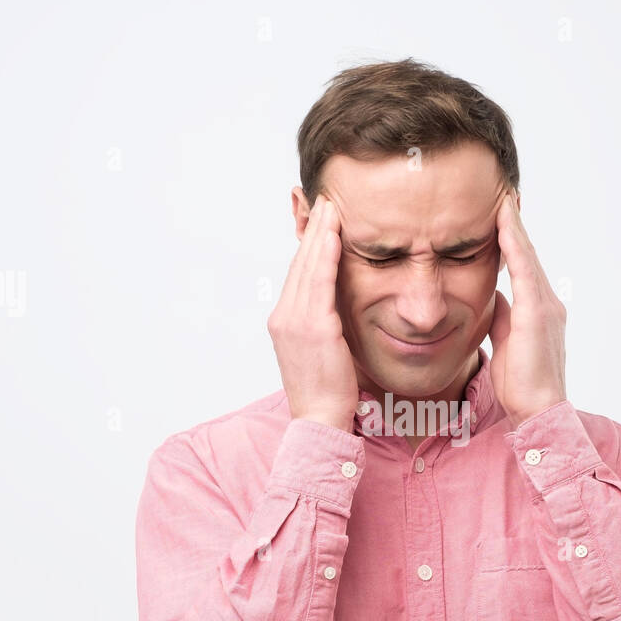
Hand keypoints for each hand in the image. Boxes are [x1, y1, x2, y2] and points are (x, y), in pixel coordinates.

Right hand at [267, 196, 358, 433]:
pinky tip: (335, 234)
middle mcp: (284, 317)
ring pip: (308, 267)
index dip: (309, 245)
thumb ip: (324, 325)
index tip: (321, 220)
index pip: (298, 275)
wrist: (320, 421)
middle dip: (313, 230)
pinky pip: (320, 282)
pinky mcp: (314, 327)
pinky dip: (326, 255)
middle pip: (299, 264)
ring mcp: (295, 321)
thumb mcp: (322, 352)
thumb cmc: (327, 392)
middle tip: (325, 200)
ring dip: (321, 234)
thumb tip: (336, 310)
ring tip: (332, 207)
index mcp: (284, 322)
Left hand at [489, 191, 566, 428]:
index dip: (512, 240)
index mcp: (538, 309)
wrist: (539, 410)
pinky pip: (524, 269)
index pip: (522, 266)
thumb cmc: (522, 384)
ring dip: (514, 226)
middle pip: (527, 254)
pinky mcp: (537, 312)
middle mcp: (546, 302)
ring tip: (503, 199)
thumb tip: (494, 296)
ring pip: (526, 256)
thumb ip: (503, 316)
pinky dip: (514, 244)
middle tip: (504, 194)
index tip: (501, 214)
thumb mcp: (506, 341)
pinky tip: (504, 224)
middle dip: (515, 224)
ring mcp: (545, 305)